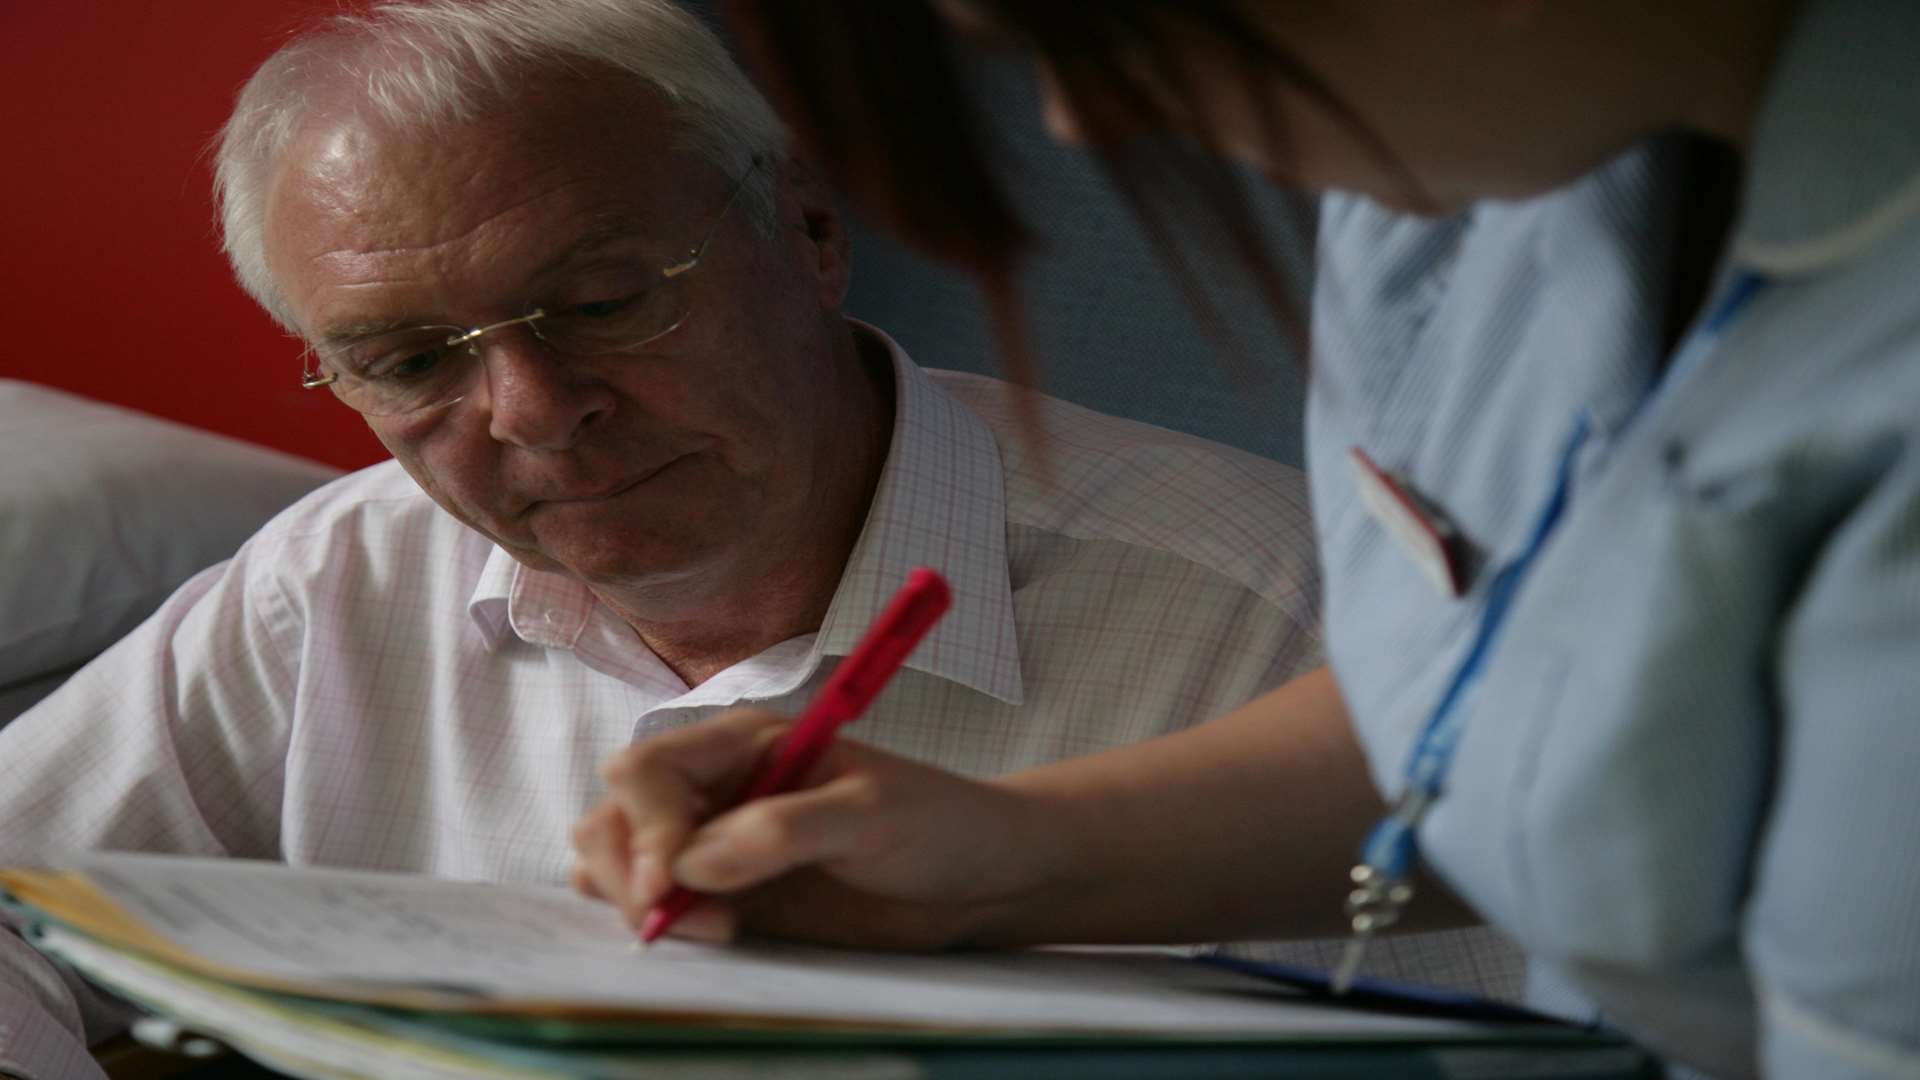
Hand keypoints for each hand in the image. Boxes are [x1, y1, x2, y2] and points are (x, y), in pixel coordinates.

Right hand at [570, 708, 1050, 948]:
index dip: (642, 825)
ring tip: (712, 928)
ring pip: (616, 861)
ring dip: (632, 898)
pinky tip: (709, 935)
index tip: (667, 880)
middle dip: (626, 868)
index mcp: (744, 743)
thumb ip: (781, 830)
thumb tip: (688, 863)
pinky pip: (652, 905)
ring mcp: (713, 844)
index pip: (647, 769)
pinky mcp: (723, 897)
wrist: (977, 879)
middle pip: (613, 814)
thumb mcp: (872, 814)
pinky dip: (652, 922)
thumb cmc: (936, 825)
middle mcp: (715, 787)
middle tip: (677, 919)